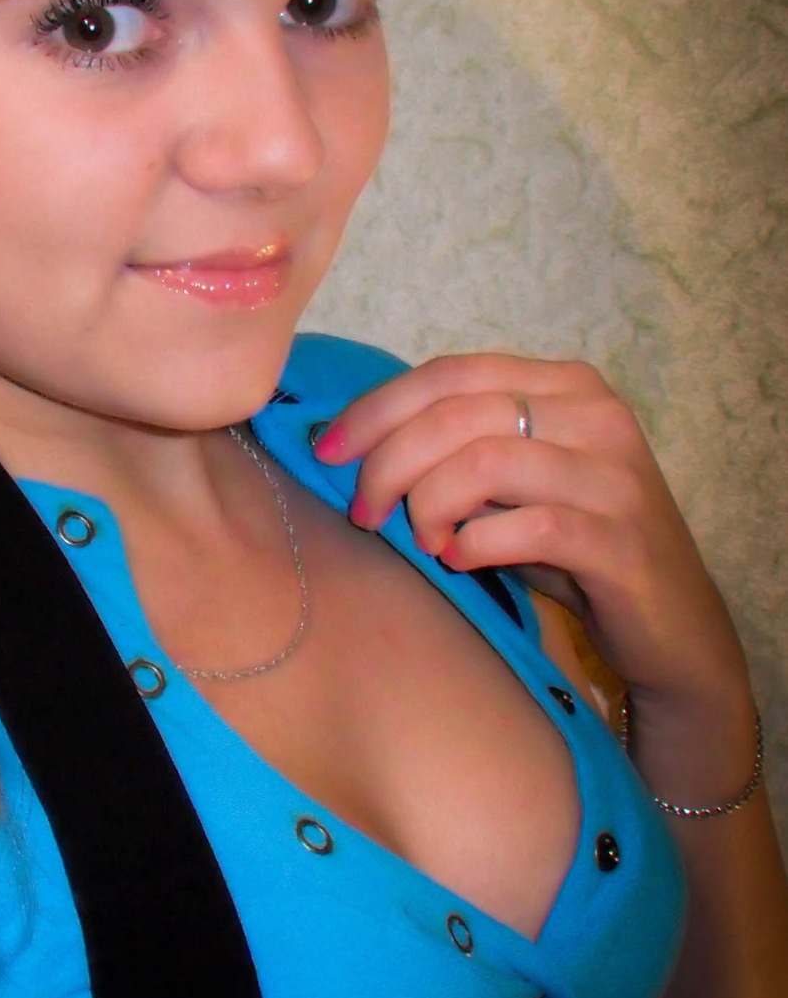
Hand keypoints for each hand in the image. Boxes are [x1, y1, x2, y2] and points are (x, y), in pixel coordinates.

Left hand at [313, 353, 748, 720]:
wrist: (670, 624)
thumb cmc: (573, 548)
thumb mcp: (512, 485)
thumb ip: (456, 451)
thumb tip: (354, 444)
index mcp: (567, 384)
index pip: (448, 373)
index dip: (376, 410)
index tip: (326, 451)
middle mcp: (596, 414)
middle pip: (455, 414)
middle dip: (388, 464)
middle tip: (364, 513)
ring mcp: (614, 474)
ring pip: (482, 462)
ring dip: (429, 505)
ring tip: (423, 540)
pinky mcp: (620, 537)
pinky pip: (525, 527)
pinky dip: (475, 544)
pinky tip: (461, 560)